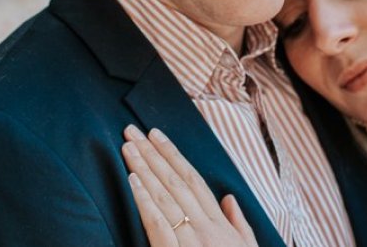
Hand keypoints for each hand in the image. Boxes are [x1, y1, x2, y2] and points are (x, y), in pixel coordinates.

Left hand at [122, 125, 257, 246]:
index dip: (173, 155)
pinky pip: (158, 222)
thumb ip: (238, 224)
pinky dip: (145, 199)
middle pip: (176, 181)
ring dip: (145, 168)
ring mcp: (193, 239)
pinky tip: (133, 180)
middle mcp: (206, 226)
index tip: (156, 135)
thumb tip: (230, 198)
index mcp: (220, 224)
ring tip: (128, 147)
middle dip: (153, 154)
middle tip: (132, 131)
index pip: (193, 180)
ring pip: (165, 195)